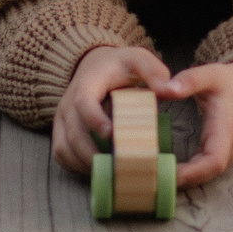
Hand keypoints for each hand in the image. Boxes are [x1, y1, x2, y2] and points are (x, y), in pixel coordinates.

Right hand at [53, 44, 173, 176]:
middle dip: (92, 152)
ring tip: (111, 172)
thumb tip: (171, 91)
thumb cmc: (120, 65)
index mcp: (87, 83)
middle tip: (118, 165)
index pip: (83, 102)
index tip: (111, 134)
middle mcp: (68, 102)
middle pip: (73, 132)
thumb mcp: (137, 59)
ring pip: (64, 147)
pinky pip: (61, 154)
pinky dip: (77, 166)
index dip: (94, 119)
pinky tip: (99, 171)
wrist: (94, 66)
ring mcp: (61, 119)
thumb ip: (153, 72)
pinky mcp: (61, 132)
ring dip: (85, 163)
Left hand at [164, 60, 232, 187]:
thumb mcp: (211, 74)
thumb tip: (167, 89)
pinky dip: (188, 173)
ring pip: (206, 175)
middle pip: (208, 174)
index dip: (193, 172)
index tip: (169, 173)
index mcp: (226, 129)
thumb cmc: (230, 81)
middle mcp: (228, 146)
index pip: (214, 161)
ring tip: (156, 177)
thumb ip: (190, 80)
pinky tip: (167, 170)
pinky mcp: (218, 152)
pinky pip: (204, 169)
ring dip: (184, 179)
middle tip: (153, 178)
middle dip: (183, 180)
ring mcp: (225, 152)